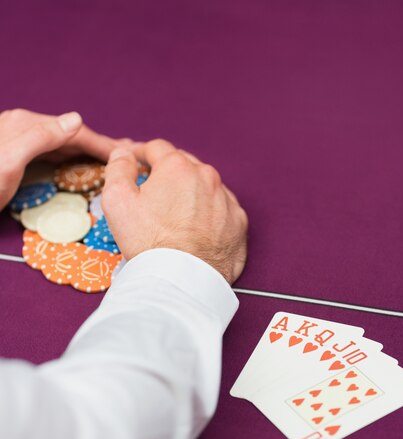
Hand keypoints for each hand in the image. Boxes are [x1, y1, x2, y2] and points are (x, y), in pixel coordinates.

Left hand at [0, 109, 133, 209]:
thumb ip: (40, 137)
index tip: (131, 156)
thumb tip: (76, 119)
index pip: (76, 131)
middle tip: (131, 159)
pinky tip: (81, 166)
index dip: (105, 144)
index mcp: (28, 125)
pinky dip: (73, 159)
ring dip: (90, 153)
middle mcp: (26, 128)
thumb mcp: (10, 161)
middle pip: (73, 136)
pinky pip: (54, 154)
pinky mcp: (17, 156)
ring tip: (113, 163)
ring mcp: (21, 141)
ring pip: (65, 144)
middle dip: (102, 147)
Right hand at [102, 139, 247, 283]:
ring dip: (191, 192)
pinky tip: (198, 227)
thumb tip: (124, 153)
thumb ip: (118, 169)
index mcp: (177, 168)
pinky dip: (210, 213)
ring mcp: (227, 200)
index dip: (141, 154)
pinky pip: (222, 209)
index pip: (157, 149)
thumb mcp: (118, 202)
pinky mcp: (239, 223)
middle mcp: (207, 177)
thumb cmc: (150, 243)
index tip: (136, 162)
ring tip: (176, 213)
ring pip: (205, 187)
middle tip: (154, 189)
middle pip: (183, 166)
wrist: (183, 281)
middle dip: (168, 173)